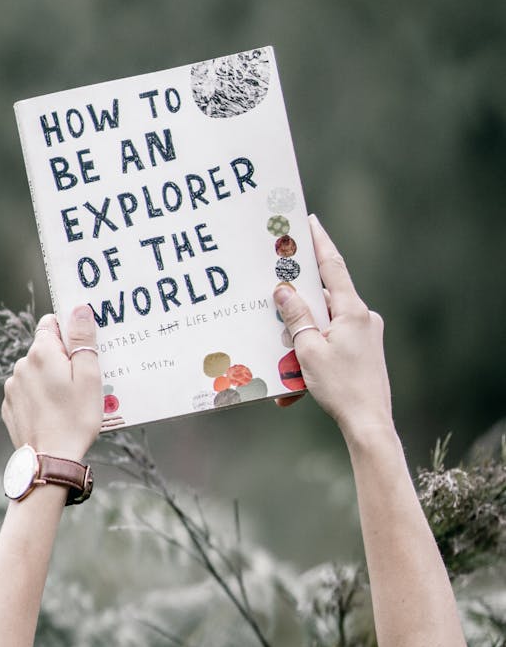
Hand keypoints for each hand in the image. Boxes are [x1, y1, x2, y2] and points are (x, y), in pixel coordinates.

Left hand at [1, 305, 102, 461]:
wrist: (49, 461)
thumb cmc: (74, 419)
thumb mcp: (88, 377)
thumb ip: (83, 340)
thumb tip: (79, 309)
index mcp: (41, 352)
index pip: (51, 323)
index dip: (69, 333)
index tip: (82, 350)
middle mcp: (22, 365)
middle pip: (45, 349)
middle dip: (63, 359)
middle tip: (82, 381)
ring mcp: (12, 387)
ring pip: (36, 371)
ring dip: (50, 379)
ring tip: (68, 402)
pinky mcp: (9, 406)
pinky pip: (28, 392)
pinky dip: (40, 397)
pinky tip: (54, 414)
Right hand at [273, 215, 393, 444]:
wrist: (369, 424)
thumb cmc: (340, 387)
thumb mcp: (308, 350)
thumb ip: (296, 316)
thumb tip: (283, 289)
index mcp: (352, 310)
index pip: (332, 265)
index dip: (319, 242)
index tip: (310, 221)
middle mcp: (363, 316)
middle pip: (324, 297)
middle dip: (299, 300)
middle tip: (276, 288)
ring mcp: (366, 334)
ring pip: (325, 324)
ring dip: (302, 337)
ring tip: (281, 358)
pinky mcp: (365, 351)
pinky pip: (333, 343)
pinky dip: (314, 356)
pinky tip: (297, 386)